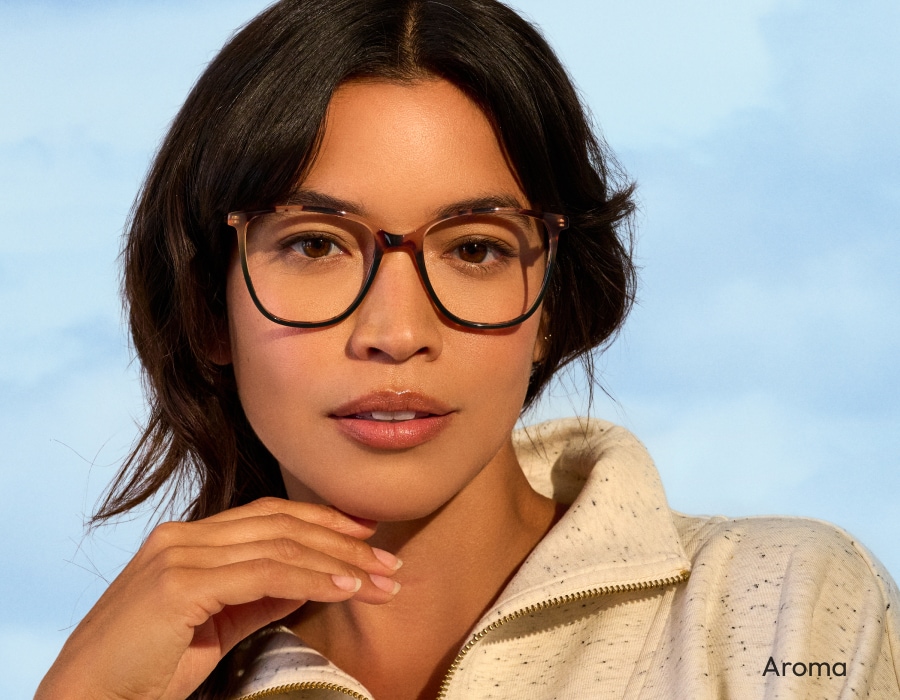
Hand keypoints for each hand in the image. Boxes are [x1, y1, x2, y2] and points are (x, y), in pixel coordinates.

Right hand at [35, 497, 401, 699]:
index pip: (270, 516)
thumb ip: (257, 596)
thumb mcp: (216, 624)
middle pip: (282, 525)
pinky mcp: (180, 582)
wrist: (87, 698)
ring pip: (280, 546)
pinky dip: (311, 578)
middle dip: (343, 542)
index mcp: (188, 539)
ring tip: (381, 579)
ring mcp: (179, 554)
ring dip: (340, 562)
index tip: (368, 535)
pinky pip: (264, 574)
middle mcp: (183, 536)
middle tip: (389, 563)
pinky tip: (345, 587)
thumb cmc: (148, 669)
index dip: (323, 521)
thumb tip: (308, 580)